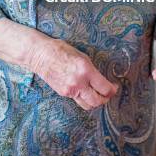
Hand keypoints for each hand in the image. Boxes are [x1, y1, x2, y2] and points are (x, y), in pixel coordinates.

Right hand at [0, 18, 117, 110]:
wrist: (41, 55)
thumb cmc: (60, 50)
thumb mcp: (81, 55)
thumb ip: (91, 69)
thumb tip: (101, 79)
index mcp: (85, 69)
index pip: (104, 87)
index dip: (112, 90)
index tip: (114, 87)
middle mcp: (79, 82)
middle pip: (98, 101)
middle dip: (106, 99)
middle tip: (109, 93)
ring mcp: (70, 90)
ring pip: (88, 105)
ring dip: (95, 102)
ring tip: (98, 95)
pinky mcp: (64, 93)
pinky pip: (78, 100)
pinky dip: (84, 98)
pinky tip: (85, 91)